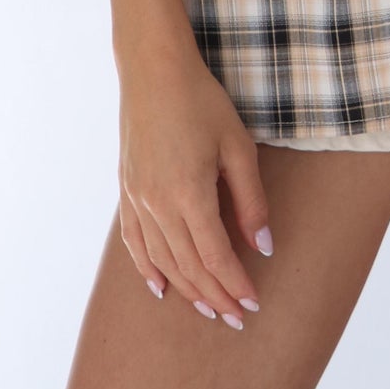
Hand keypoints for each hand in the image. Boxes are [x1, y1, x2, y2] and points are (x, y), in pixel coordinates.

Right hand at [116, 34, 274, 330]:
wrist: (153, 70)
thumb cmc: (201, 101)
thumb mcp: (238, 146)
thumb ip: (251, 200)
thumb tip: (263, 246)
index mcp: (188, 195)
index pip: (215, 257)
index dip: (235, 285)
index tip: (253, 304)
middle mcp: (157, 205)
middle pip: (189, 266)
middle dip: (215, 296)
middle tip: (236, 318)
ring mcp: (137, 199)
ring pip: (162, 260)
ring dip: (186, 288)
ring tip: (208, 308)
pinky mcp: (126, 190)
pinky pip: (134, 242)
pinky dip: (148, 268)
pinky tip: (160, 286)